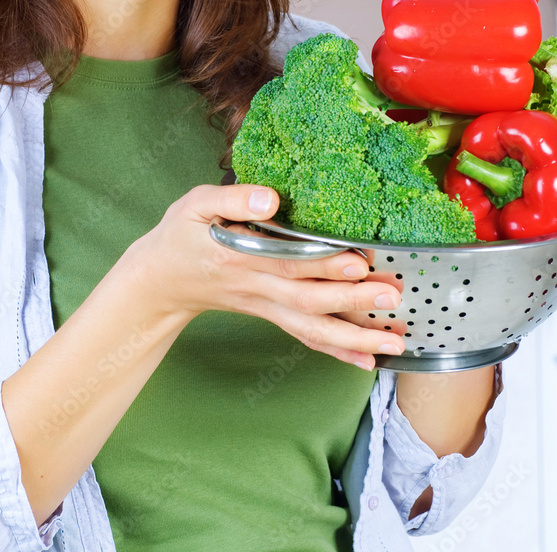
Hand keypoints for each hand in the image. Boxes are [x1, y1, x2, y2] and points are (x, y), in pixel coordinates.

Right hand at [127, 183, 405, 369]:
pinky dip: (339, 350)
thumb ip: (232, 198)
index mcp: (241, 258)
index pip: (288, 262)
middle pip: (309, 301)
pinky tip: (369, 358)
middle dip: (353, 302)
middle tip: (392, 298)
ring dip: (355, 337)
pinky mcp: (271, 315)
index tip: (359, 261)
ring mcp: (265, 306)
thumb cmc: (181, 236)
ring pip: (312, 328)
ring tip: (395, 341)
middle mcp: (257, 288)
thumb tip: (271, 199)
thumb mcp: (195, 205)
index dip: (323, 264)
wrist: (160, 281)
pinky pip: (307, 337)